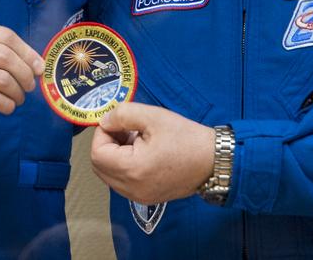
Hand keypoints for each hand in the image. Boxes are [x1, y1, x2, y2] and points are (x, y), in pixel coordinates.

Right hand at [0, 18, 44, 132]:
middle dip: (25, 73)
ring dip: (18, 92)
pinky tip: (7, 107)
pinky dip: (8, 105)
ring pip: (3, 79)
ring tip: (18, 98)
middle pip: (5, 56)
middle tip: (30, 86)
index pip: (5, 36)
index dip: (27, 52)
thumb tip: (37, 64)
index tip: (39, 67)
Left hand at [90, 102, 215, 203]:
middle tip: (125, 129)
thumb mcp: (153, 116)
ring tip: (136, 139)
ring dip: (115, 155)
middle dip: (107, 144)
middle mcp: (132, 189)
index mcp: (133, 169)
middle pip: (99, 167)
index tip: (118, 121)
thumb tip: (104, 121)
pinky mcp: (147, 198)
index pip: (97, 154)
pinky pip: (122, 183)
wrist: (214, 161)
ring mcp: (139, 196)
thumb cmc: (187, 138)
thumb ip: (122, 115)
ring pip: (109, 176)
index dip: (102, 133)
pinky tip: (142, 152)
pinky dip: (124, 166)